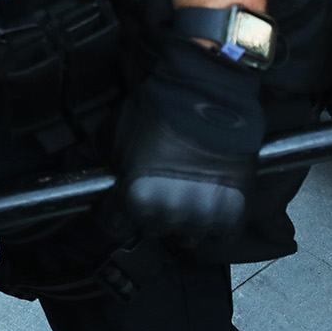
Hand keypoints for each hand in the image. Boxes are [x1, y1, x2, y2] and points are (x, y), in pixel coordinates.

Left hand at [105, 39, 265, 248]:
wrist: (210, 92)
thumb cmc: (161, 107)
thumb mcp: (116, 131)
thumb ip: (105, 161)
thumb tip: (97, 173)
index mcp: (134, 198)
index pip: (114, 226)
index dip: (118, 212)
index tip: (123, 205)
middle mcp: (167, 214)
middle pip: (152, 231)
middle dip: (153, 215)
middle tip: (161, 192)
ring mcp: (202, 216)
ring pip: (187, 238)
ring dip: (186, 222)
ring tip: (189, 198)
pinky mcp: (234, 212)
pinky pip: (222, 236)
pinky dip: (218, 224)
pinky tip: (213, 203)